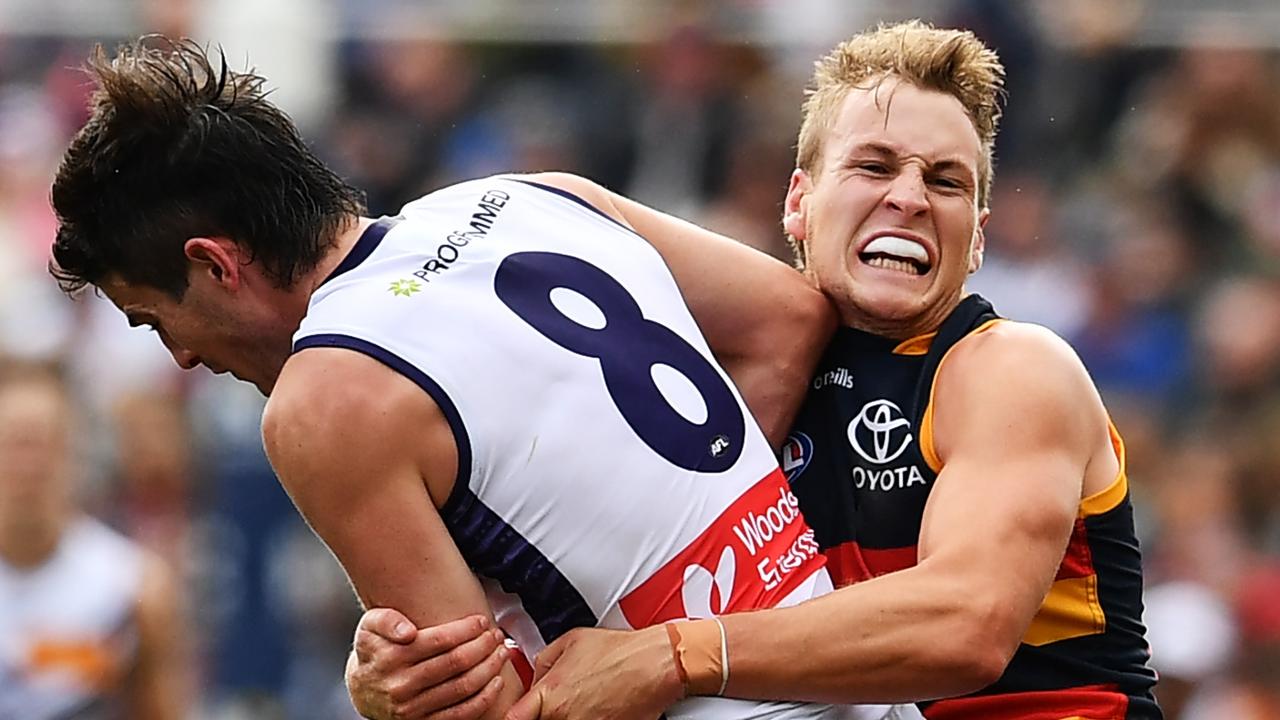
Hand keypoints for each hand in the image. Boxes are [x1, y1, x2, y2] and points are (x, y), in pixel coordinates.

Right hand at [347, 608, 511, 719]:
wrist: (362, 689)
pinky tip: (496, 681)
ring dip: (489, 668)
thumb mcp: (370, 626)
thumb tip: (408, 632)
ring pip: (462, 687)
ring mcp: (413, 708)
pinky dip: (484, 698)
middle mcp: (402, 685)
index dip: (466, 629)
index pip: (440, 640)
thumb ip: (387, 620)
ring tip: (500, 653)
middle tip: (495, 635)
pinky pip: (461, 713)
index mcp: (391, 657)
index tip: (481, 621)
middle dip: (483, 646)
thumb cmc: (375, 650)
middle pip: (456, 663)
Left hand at [504, 626, 684, 719]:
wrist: (656, 664)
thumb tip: (535, 676)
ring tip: (583, 699)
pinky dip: (588, 717)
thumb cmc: (620, 650)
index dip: (513, 717)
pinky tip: (598, 706)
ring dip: (566, 715)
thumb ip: (543, 661)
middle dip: (543, 713)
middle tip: (559, 699)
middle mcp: (564, 716)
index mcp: (550, 693)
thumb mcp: (571, 640)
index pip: (513, 719)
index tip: (516, 714)